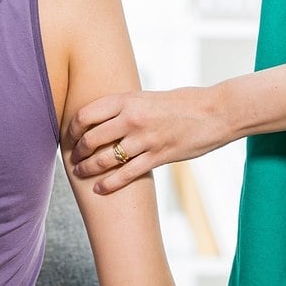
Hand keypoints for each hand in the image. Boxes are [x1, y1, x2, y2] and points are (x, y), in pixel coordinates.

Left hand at [67, 86, 229, 193]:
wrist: (216, 111)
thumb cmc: (182, 101)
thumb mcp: (147, 96)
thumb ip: (126, 106)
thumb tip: (104, 115)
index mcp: (127, 100)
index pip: (86, 114)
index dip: (72, 128)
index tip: (69, 135)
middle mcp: (132, 118)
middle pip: (92, 138)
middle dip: (78, 150)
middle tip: (73, 157)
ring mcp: (145, 139)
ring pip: (106, 159)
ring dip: (89, 168)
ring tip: (80, 172)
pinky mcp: (158, 157)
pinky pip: (127, 174)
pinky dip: (110, 183)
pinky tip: (100, 188)